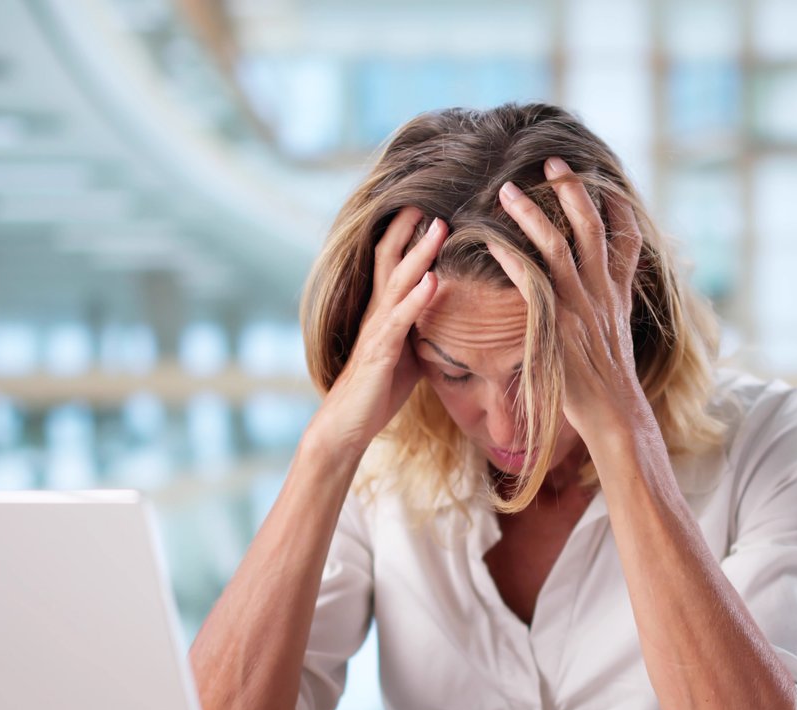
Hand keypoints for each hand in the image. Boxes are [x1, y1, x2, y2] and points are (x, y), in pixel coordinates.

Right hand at [307, 207, 446, 462]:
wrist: (347, 426)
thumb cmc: (378, 390)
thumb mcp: (408, 353)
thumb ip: (422, 329)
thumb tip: (450, 315)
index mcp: (385, 312)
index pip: (395, 262)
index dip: (410, 234)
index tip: (432, 205)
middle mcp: (377, 313)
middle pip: (392, 259)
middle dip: (412, 229)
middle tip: (433, 197)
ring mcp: (377, 331)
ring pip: (397, 282)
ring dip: (420, 254)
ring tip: (440, 227)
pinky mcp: (379, 353)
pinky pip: (399, 321)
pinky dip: (416, 299)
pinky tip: (432, 281)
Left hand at [490, 157, 652, 448]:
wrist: (614, 415)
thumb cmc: (609, 385)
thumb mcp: (615, 339)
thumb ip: (605, 312)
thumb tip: (598, 302)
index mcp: (619, 294)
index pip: (628, 239)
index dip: (618, 206)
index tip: (606, 180)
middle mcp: (603, 293)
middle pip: (592, 227)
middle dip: (573, 190)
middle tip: (552, 160)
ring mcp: (581, 306)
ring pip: (557, 246)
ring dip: (530, 214)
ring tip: (506, 190)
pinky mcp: (558, 324)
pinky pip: (530, 281)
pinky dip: (510, 257)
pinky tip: (489, 240)